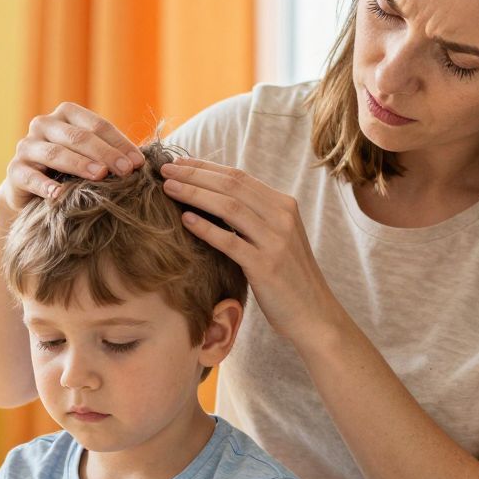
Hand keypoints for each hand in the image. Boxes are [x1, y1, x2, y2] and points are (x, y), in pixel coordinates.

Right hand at [0, 103, 147, 213]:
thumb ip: (112, 154)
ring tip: (99, 176)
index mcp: (66, 114)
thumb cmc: (70, 171)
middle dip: (105, 153)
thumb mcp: (91, 158)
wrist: (32, 192)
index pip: (97, 125)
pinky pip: (29, 176)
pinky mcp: (15, 170)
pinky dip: (44, 185)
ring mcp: (27, 146)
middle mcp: (44, 125)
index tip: (139, 163)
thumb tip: (142, 163)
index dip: (119, 143)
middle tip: (126, 171)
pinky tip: (59, 195)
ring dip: (79, 164)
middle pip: (77, 137)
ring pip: (55, 153)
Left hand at [160, 158, 341, 343]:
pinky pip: (230, 242)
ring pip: (229, 207)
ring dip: (194, 194)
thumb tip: (212, 197)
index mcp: (284, 205)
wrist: (313, 314)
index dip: (205, 168)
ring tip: (168, 189)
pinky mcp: (266, 266)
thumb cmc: (287, 277)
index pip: (239, 177)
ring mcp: (275, 241)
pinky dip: (206, 228)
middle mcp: (282, 217)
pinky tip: (185, 220)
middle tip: (164, 171)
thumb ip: (253, 216)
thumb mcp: (276, 237)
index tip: (177, 164)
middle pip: (231, 186)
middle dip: (194, 175)